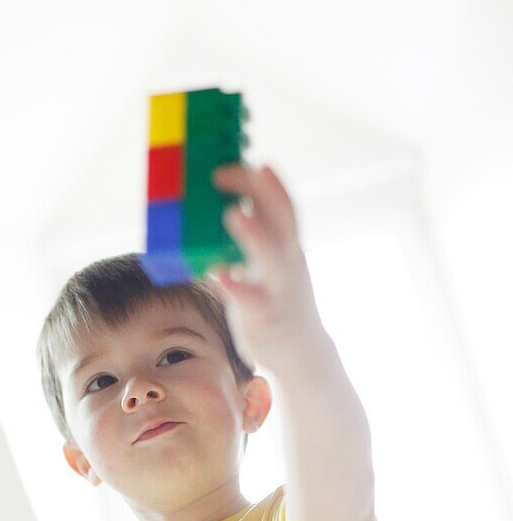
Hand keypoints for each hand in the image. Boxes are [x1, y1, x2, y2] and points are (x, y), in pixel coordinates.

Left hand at [208, 164, 324, 373]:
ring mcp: (280, 290)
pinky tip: (217, 274)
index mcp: (288, 248)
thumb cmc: (279, 303)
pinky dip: (235, 285)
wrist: (304, 355)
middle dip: (263, 193)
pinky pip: (251, 300)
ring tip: (233, 212)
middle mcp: (289, 264)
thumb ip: (255, 241)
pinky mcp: (266, 317)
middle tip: (231, 172)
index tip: (241, 165)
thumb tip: (231, 209)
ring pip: (273, 257)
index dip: (264, 183)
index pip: (282, 206)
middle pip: (283, 221)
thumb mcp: (271, 267)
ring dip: (254, 233)